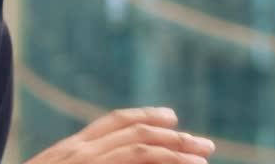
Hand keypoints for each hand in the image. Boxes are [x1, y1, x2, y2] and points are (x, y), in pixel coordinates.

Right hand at [24, 108, 214, 163]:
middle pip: (135, 131)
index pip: (113, 121)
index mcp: (70, 148)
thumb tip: (103, 159)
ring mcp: (84, 162)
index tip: (171, 117)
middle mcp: (79, 151)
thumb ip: (76, 162)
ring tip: (204, 158)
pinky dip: (162, 163)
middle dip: (174, 137)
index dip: (144, 115)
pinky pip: (133, 161)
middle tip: (205, 144)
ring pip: (140, 148)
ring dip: (177, 152)